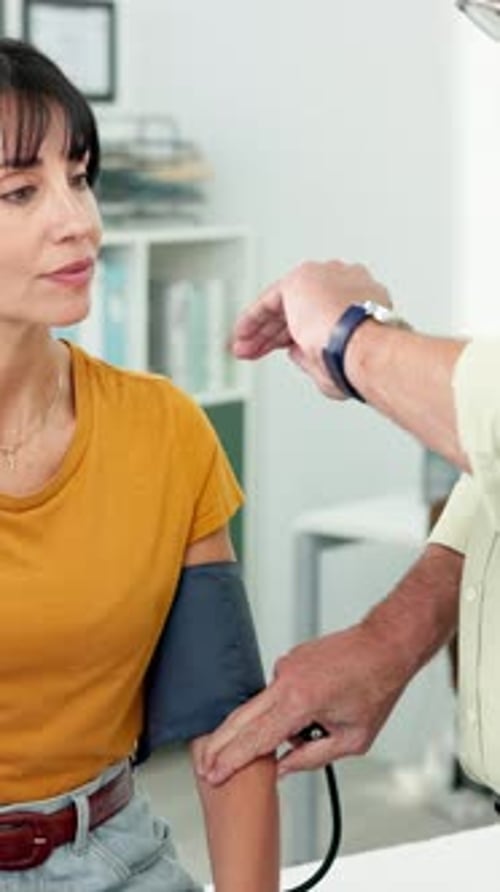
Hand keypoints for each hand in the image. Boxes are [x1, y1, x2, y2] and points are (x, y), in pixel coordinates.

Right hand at [195, 620, 410, 782]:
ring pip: (262, 705)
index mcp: (300, 702)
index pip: (256, 738)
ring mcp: (285, 666)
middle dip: (221, 744)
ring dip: (272, 724)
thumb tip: (282, 768)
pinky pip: (278, 691)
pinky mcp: (289, 658)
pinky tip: (319, 706)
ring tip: (320, 723)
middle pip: (241, 719)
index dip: (231, 760)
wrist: (383, 645)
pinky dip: (288, 706)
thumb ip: (312, 758)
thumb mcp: (352, 739)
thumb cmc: (375, 688)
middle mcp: (286, 680)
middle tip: (205, 764)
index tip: (213, 773)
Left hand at [231, 260, 390, 398]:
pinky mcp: (300, 279)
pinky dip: (253, 318)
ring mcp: (324, 277)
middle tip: (257, 351)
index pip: (324, 314)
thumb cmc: (359, 359)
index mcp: (362, 300)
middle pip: (301, 308)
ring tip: (244, 349)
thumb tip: (296, 351)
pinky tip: (242, 334)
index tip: (285, 350)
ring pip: (284, 305)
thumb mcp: (336, 361)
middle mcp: (345, 283)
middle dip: (275, 334)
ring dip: (261, 329)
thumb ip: (315, 353)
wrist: (362, 345)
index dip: (299, 336)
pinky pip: (270, 300)